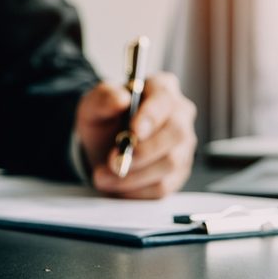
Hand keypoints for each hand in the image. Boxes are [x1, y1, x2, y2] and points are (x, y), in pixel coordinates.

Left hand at [76, 73, 196, 198]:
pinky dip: (136, 189)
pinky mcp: (178, 172)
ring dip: (133, 174)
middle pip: (176, 133)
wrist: (103, 145)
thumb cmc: (104, 119)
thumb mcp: (94, 105)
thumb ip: (104, 97)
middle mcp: (180, 114)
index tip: (133, 132)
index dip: (151, 116)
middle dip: (143, 151)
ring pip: (169, 163)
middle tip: (113, 160)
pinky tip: (117, 184)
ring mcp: (183, 145)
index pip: (164, 99)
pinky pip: (163, 186)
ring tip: (104, 175)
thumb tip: (121, 98)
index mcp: (162, 88)